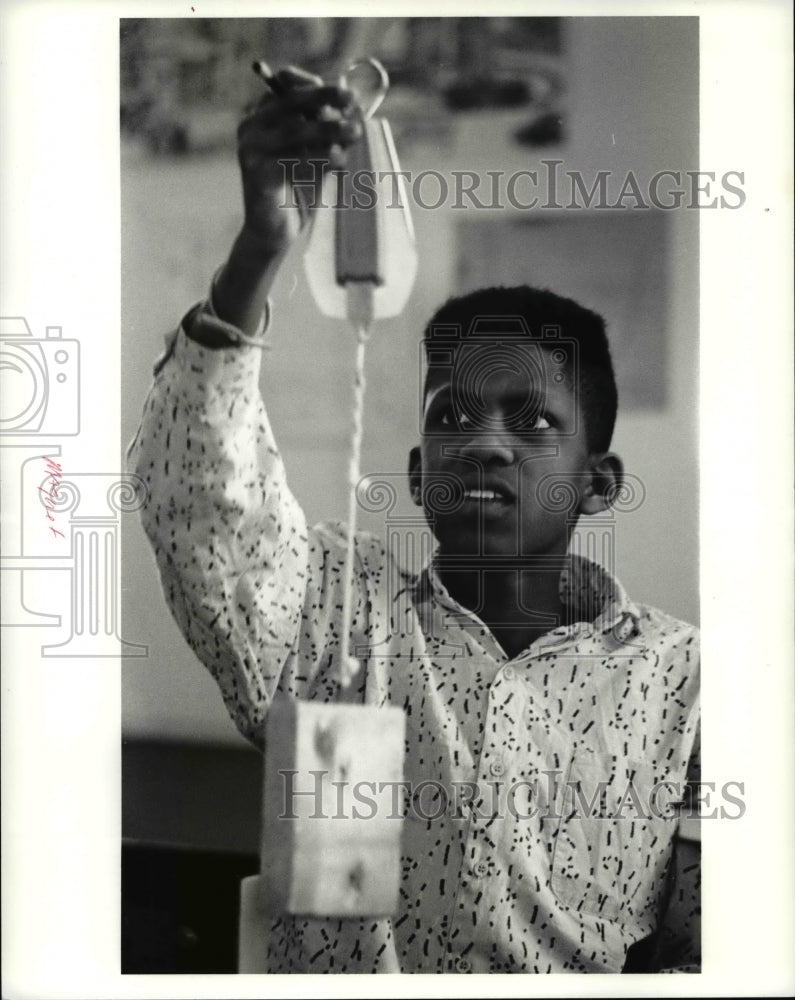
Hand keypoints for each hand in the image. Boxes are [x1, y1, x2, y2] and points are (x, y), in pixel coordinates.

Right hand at [237, 65, 361, 247]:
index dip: (316, 87)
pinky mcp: (257, 175)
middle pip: (290, 102)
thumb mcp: (317, 153)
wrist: (276, 233)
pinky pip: (293, 160)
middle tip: (353, 101)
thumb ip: (328, 129)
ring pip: (294, 129)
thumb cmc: (299, 191)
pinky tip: (341, 159)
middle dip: (324, 99)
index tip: (347, 94)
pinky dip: (320, 158)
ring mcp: (251, 150)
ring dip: (328, 128)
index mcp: (263, 116)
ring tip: (354, 133)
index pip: (287, 87)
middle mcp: (252, 127)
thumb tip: (354, 104)